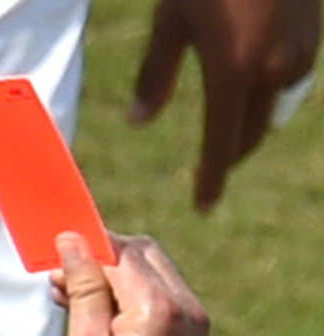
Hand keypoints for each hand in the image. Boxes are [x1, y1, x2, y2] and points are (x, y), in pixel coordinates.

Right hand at [54, 233, 210, 335]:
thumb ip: (84, 290)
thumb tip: (74, 245)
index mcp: (158, 308)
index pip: (122, 253)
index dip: (87, 246)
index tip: (56, 248)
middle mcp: (187, 309)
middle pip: (145, 255)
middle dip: (103, 257)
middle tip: (62, 278)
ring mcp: (196, 324)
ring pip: (155, 275)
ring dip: (117, 278)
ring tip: (76, 301)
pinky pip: (164, 300)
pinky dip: (134, 298)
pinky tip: (103, 320)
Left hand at [128, 0, 319, 210]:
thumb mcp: (171, 20)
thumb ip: (156, 75)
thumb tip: (138, 122)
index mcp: (234, 72)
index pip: (221, 143)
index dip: (211, 179)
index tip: (203, 205)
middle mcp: (274, 70)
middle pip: (251, 133)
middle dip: (228, 154)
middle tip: (211, 173)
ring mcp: (301, 53)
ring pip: (273, 107)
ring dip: (251, 123)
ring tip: (229, 134)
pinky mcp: (314, 37)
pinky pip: (289, 80)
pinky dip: (267, 94)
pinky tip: (251, 90)